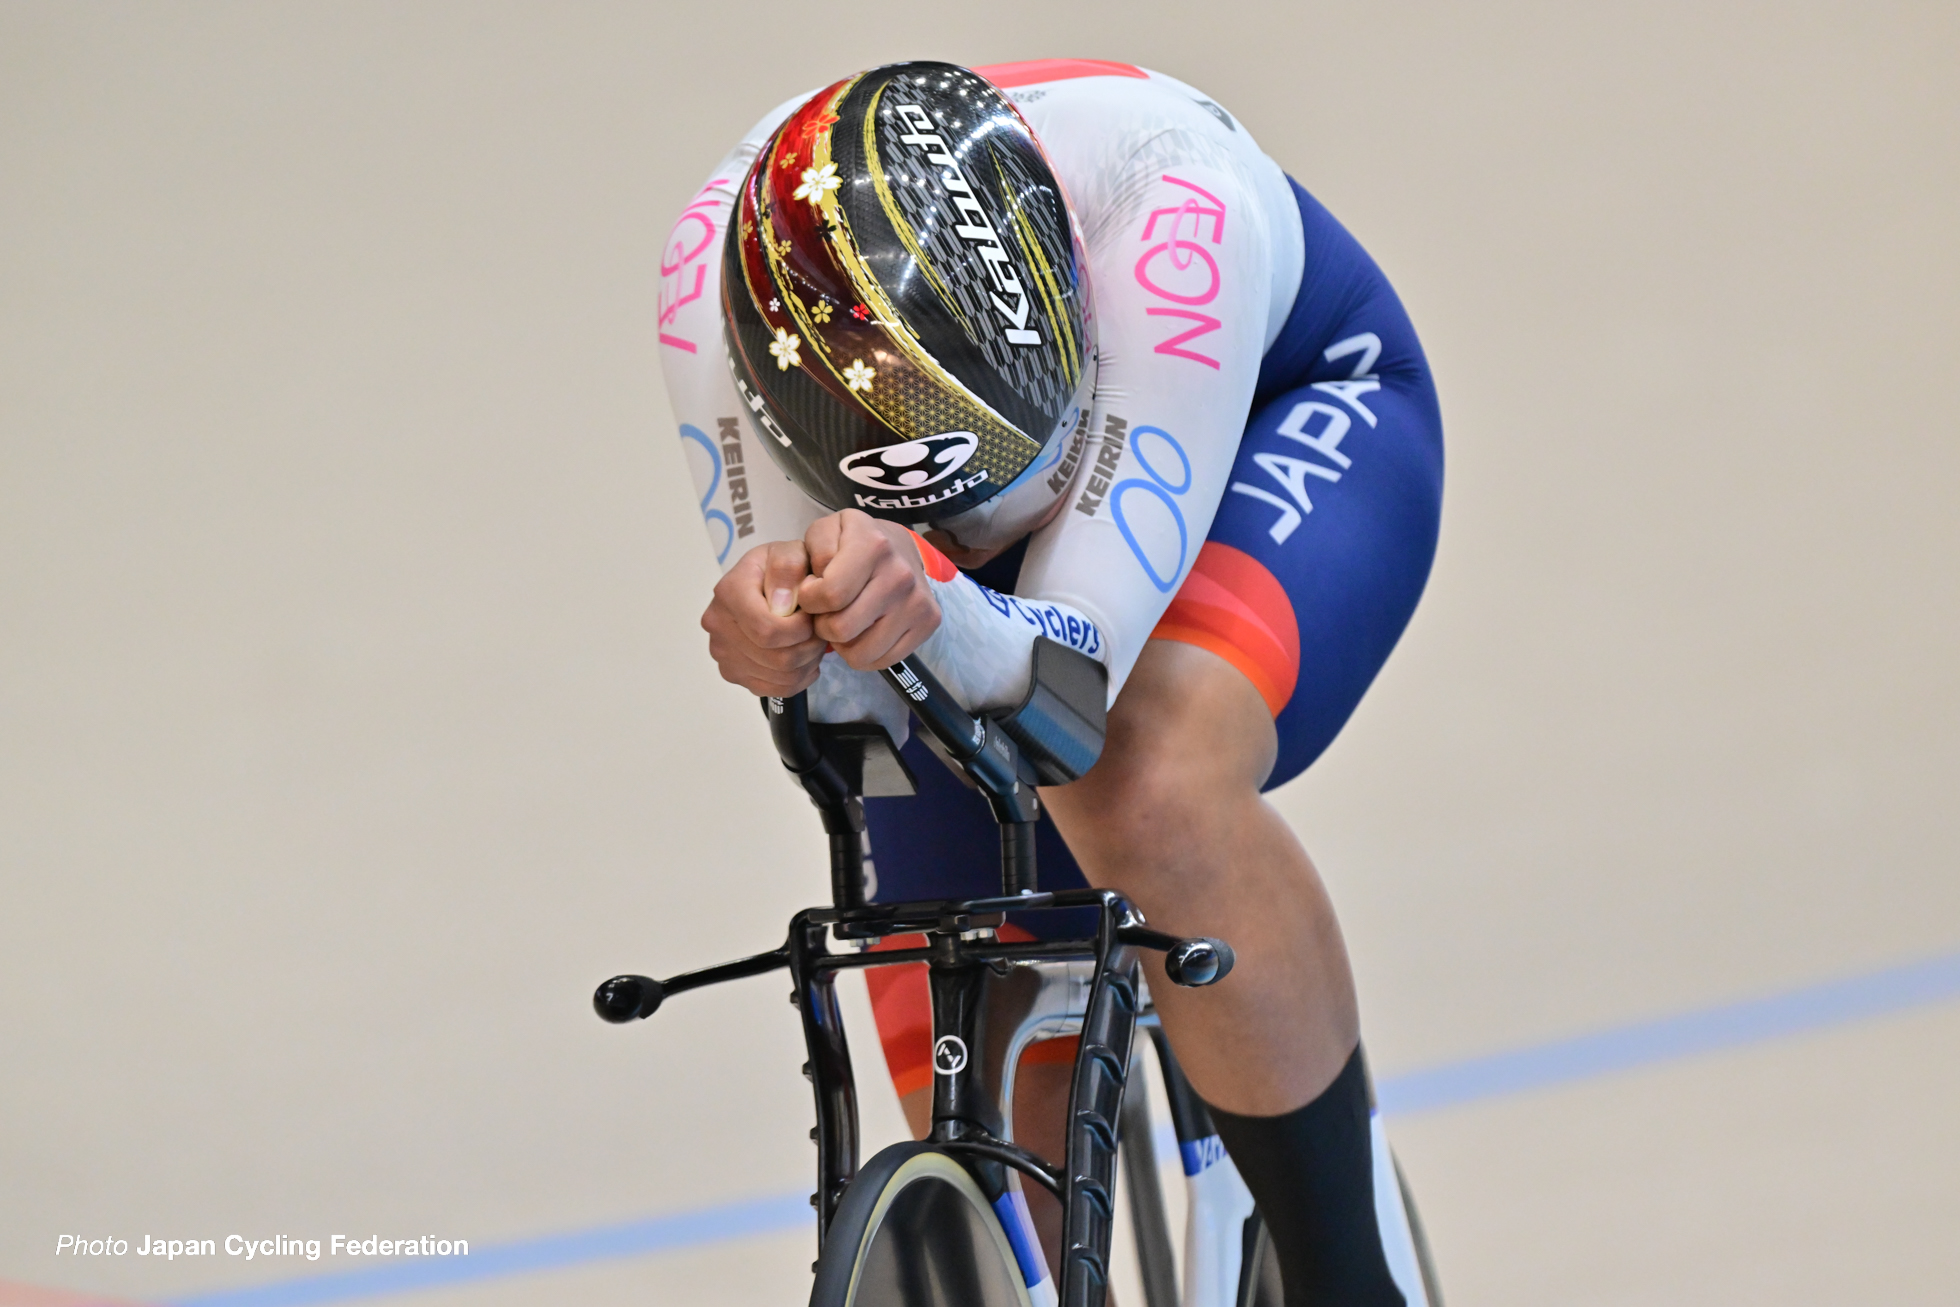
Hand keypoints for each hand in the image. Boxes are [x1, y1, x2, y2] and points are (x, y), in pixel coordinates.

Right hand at [699, 539, 827, 695]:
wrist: (767, 582)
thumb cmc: (782, 569)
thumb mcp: (791, 552)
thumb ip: (788, 569)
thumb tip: (781, 605)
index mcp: (729, 592)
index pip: (767, 630)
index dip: (801, 630)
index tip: (811, 615)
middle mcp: (718, 624)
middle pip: (775, 658)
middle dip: (809, 647)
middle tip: (819, 631)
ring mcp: (723, 653)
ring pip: (778, 677)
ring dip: (806, 663)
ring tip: (812, 641)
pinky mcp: (734, 673)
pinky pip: (774, 690)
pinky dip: (798, 678)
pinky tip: (803, 657)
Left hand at [798, 510, 941, 669]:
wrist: (900, 547)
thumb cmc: (851, 543)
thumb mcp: (823, 532)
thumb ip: (808, 554)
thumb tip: (811, 591)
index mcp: (872, 545)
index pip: (830, 595)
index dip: (809, 600)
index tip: (813, 592)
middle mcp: (901, 574)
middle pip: (842, 629)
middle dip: (823, 625)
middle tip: (827, 611)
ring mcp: (918, 601)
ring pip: (861, 653)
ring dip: (842, 644)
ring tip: (844, 620)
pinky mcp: (929, 622)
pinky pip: (882, 662)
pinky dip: (865, 654)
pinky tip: (864, 631)